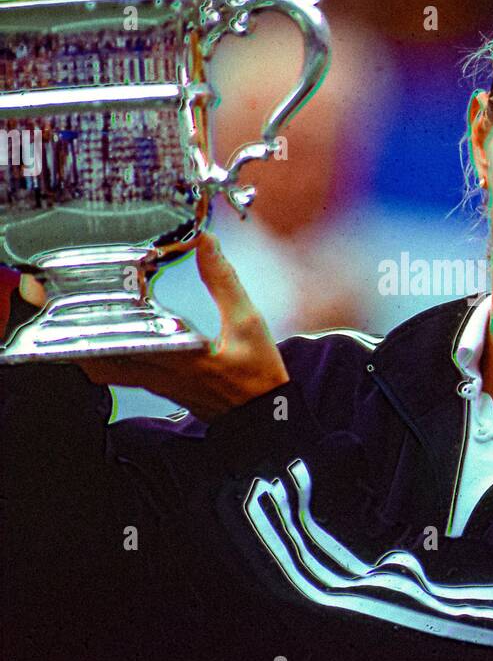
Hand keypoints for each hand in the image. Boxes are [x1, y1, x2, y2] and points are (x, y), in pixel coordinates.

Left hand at [25, 234, 289, 422]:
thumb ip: (224, 282)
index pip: (127, 343)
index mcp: (182, 356)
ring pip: (108, 371)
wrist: (266, 418)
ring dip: (88, 351)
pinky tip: (107, 340)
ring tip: (73, 324)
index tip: (74, 308)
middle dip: (76, 340)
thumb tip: (206, 242)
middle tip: (59, 314)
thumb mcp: (249, 322)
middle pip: (102, 363)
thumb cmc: (258, 375)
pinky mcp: (163, 389)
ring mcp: (159, 385)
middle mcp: (162, 374)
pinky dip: (107, 358)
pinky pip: (123, 374)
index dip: (94, 328)